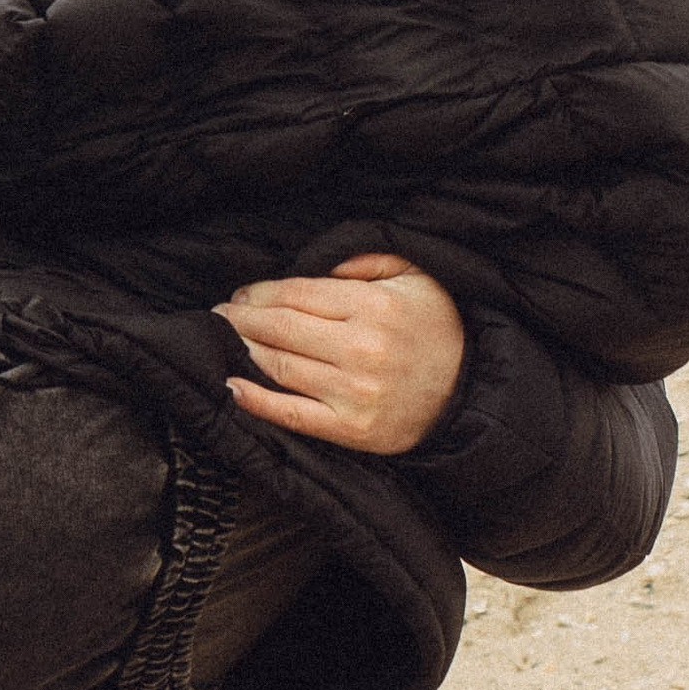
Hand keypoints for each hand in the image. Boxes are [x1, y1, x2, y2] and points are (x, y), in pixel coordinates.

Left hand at [216, 254, 465, 453]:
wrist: (468, 393)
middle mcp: (362, 349)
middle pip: (283, 329)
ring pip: (281, 366)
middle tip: (219, 313)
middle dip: (242, 319)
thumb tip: (318, 262)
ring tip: (223, 339)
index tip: (242, 293)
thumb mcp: (417, 276)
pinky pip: (293, 414)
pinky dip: (256, 401)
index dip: (262, 292)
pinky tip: (232, 385)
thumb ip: (368, 259)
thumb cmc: (437, 329)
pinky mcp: (351, 430)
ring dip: (244, 350)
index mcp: (375, 306)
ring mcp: (354, 393)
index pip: (300, 293)